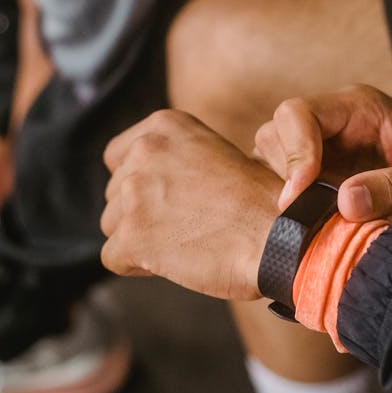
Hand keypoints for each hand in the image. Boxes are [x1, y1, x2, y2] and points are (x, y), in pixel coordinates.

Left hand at [100, 110, 281, 300]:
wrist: (280, 236)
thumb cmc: (260, 203)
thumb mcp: (215, 156)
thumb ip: (173, 160)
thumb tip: (140, 185)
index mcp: (164, 126)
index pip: (118, 157)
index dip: (142, 184)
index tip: (172, 198)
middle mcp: (144, 151)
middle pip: (115, 193)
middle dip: (142, 213)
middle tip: (187, 225)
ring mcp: (135, 193)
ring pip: (112, 225)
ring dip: (140, 239)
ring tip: (186, 242)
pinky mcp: (133, 235)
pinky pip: (114, 257)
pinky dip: (139, 266)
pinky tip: (176, 261)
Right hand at [253, 85, 391, 226]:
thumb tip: (345, 203)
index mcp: (357, 108)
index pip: (299, 113)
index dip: (293, 150)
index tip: (300, 192)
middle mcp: (333, 122)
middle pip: (276, 131)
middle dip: (283, 170)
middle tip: (303, 210)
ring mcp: (325, 147)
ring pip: (274, 155)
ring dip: (284, 186)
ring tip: (310, 215)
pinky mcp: (323, 172)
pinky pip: (288, 180)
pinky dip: (291, 201)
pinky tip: (310, 220)